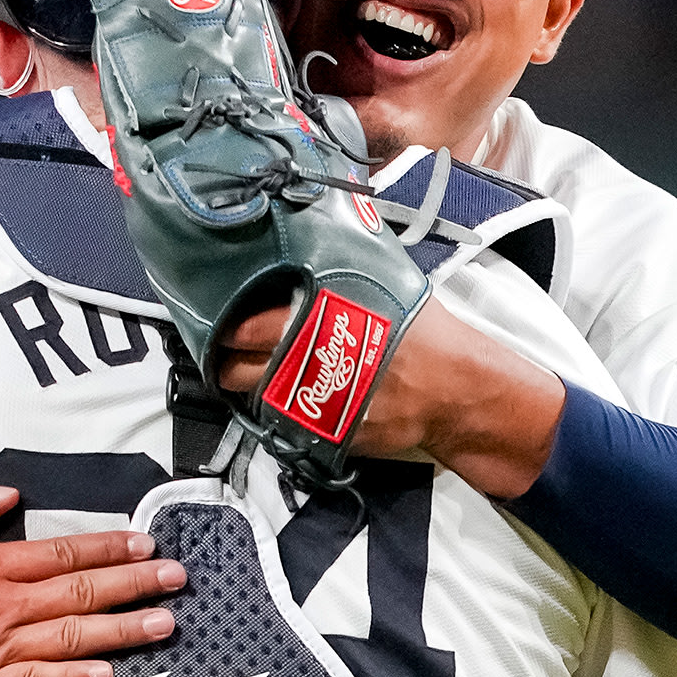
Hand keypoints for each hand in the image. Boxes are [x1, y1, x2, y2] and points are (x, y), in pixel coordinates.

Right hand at [0, 480, 186, 676]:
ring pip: (71, 638)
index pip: (61, 553)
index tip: (145, 543)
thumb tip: (8, 494)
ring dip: (123, 631)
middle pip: (80, 593)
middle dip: (133, 584)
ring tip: (164, 624)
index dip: (108, 547)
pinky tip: (111, 673)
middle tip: (176, 579)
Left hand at [213, 297, 566, 497]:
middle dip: (225, 360)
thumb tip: (326, 241)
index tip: (219, 320)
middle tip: (221, 350)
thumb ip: (348, 275)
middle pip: (241, 368)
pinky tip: (277, 398)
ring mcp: (316, 405)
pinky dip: (276, 411)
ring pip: (257, 399)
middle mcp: (313, 365)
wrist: (456, 392)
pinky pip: (285, 424)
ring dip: (244, 387)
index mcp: (323, 322)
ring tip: (238, 373)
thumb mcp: (388, 290)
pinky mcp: (327, 434)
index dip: (228, 326)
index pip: (252, 327)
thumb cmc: (426, 336)